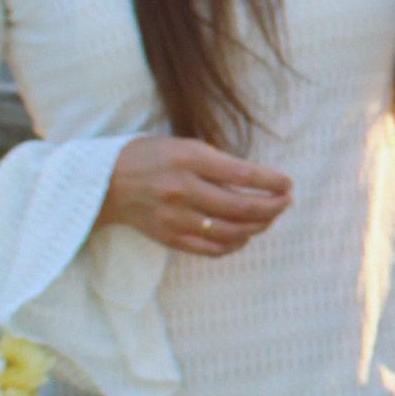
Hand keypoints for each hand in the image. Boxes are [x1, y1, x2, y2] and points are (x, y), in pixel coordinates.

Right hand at [99, 135, 292, 257]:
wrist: (106, 184)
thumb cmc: (151, 158)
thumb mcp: (184, 146)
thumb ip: (218, 163)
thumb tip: (260, 182)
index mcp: (188, 159)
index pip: (243, 175)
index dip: (272, 182)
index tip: (288, 183)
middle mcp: (183, 189)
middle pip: (242, 208)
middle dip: (273, 207)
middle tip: (286, 202)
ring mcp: (176, 218)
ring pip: (232, 232)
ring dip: (259, 227)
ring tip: (270, 217)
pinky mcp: (171, 238)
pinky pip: (213, 248)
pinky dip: (235, 243)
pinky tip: (245, 234)